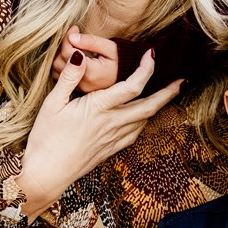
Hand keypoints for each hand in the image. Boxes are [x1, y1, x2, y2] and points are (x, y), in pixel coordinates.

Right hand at [18, 48, 181, 214]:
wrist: (47, 173)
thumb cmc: (46, 137)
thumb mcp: (52, 103)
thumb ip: (69, 77)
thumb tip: (81, 54)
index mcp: (98, 108)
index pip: (132, 86)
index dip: (146, 69)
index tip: (152, 54)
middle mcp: (111, 123)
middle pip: (149, 106)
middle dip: (168, 92)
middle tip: (181, 80)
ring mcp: (113, 138)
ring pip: (144, 120)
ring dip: (158, 106)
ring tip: (167, 94)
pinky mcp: (111, 149)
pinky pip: (135, 134)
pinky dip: (144, 122)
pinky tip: (144, 117)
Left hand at [50, 26, 121, 91]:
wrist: (130, 77)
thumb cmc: (122, 60)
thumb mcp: (110, 47)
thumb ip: (90, 41)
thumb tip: (72, 37)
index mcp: (91, 73)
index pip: (68, 53)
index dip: (68, 38)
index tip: (74, 28)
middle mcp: (82, 84)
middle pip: (59, 62)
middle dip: (64, 47)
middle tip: (74, 37)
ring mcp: (79, 89)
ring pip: (57, 70)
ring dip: (61, 56)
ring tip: (74, 46)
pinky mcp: (77, 89)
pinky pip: (61, 76)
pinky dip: (63, 65)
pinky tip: (73, 57)